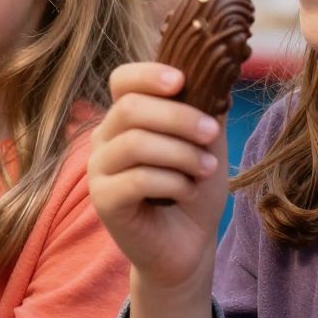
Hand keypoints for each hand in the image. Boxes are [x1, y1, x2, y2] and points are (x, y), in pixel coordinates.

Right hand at [88, 62, 229, 291]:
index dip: (149, 74)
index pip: (123, 80)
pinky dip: (172, 182)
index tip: (183, 81)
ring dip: (181, 154)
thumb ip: (206, 109)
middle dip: (178, 118)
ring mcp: (99, 169)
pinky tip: (188, 192)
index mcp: (127, 117)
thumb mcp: (207, 144)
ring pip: (135, 143)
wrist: (187, 246)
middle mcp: (105, 138)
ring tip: (207, 169)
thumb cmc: (194, 189)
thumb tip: (219, 71)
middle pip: (131, 108)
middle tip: (211, 134)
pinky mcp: (103, 200)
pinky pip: (136, 179)